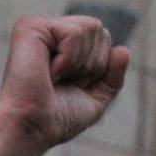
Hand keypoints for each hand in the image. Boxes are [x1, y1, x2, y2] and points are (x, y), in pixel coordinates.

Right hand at [0, 15, 129, 150]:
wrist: (33, 128)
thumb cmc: (57, 118)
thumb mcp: (95, 99)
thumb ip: (112, 76)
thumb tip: (123, 49)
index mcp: (64, 46)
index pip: (103, 39)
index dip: (99, 68)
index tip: (74, 86)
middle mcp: (52, 33)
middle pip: (99, 30)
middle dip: (92, 64)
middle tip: (64, 82)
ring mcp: (41, 28)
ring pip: (89, 28)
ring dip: (80, 64)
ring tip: (55, 78)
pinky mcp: (31, 27)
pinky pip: (74, 33)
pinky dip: (69, 59)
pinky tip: (49, 72)